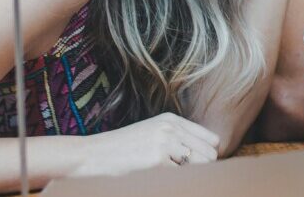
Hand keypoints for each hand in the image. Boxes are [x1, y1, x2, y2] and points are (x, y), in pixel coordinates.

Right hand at [72, 113, 219, 176]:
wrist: (92, 156)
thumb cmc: (122, 150)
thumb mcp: (153, 134)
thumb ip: (178, 140)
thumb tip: (208, 156)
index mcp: (172, 120)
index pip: (211, 140)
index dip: (208, 157)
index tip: (196, 168)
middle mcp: (171, 128)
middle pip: (210, 154)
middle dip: (202, 169)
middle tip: (183, 176)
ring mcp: (165, 143)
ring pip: (201, 165)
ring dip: (191, 176)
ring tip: (172, 177)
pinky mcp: (157, 161)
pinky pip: (182, 177)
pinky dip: (176, 183)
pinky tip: (159, 181)